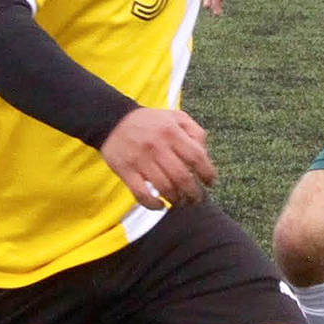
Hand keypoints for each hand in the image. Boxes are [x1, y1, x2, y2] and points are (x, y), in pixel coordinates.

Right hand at [101, 107, 216, 208]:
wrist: (113, 120)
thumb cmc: (150, 122)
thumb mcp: (176, 117)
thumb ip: (195, 132)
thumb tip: (205, 155)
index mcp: (172, 132)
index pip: (197, 157)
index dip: (208, 173)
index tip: (210, 183)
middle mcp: (157, 146)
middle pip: (182, 177)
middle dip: (194, 193)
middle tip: (196, 199)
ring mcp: (141, 160)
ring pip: (165, 188)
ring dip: (177, 200)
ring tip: (181, 202)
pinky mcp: (126, 171)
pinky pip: (142, 194)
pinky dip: (153, 204)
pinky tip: (160, 205)